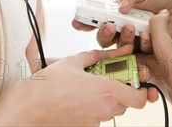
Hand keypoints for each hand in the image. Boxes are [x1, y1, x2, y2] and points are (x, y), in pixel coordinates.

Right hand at [0, 45, 147, 126]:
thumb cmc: (49, 84)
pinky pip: (96, 116)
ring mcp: (94, 122)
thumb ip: (99, 55)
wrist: (29, 107)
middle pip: (126, 103)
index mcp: (105, 91)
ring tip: (88, 86)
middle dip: (121, 90)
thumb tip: (118, 50)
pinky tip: (79, 97)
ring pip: (111, 110)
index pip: (139, 99)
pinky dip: (92, 107)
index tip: (135, 81)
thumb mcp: (75, 61)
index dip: (142, 91)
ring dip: (105, 99)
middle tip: (107, 78)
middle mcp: (103, 110)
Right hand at [88, 0, 171, 52]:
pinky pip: (140, 52)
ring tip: (132, 27)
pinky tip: (149, 34)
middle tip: (110, 25)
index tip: (77, 22)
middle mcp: (122, 28)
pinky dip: (142, 44)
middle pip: (103, 38)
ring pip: (119, 47)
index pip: (96, 19)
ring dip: (123, 38)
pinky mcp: (148, 51)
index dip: (84, 22)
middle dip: (103, 33)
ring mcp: (134, 41)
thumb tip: (119, 7)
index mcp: (116, 13)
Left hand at [139, 10, 171, 110]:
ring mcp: (166, 74)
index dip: (129, 35)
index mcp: (140, 64)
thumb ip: (158, 26)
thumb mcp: (162, 44)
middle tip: (151, 24)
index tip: (133, 24)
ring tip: (167, 29)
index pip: (128, 48)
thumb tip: (161, 13)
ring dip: (165, 40)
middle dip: (148, 36)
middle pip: (145, 48)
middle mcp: (151, 70)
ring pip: (162, 53)